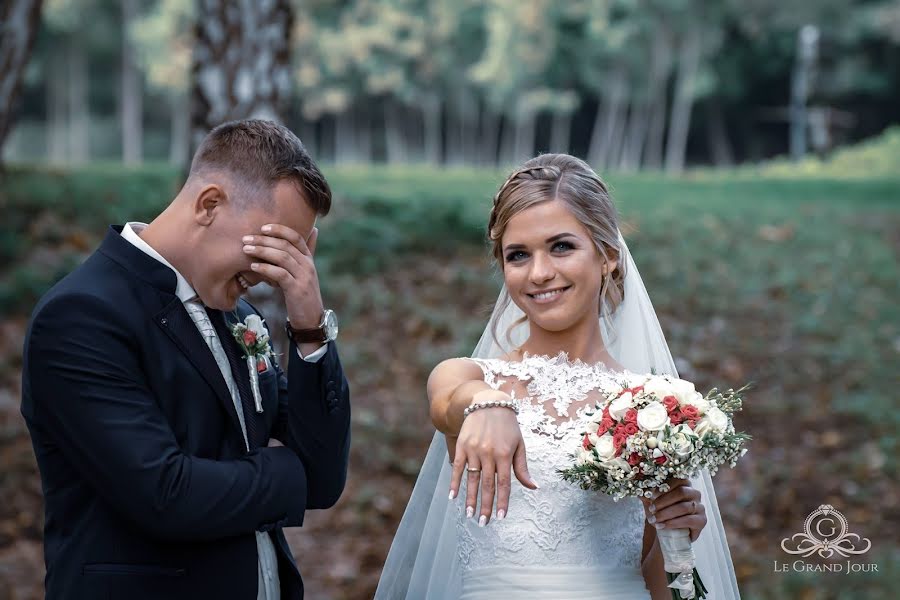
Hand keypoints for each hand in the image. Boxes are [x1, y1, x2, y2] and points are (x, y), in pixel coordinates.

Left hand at [242, 224, 323, 328]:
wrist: (312, 319)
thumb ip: (305, 253)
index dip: (279, 229)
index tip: (262, 227)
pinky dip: (265, 268)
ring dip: (262, 251)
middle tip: (246, 238)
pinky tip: (253, 267)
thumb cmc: (303, 294)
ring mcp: (304, 277)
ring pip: (283, 257)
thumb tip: (314, 231)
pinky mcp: (297, 289)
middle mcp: (308, 265)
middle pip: (286, 245)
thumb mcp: (305, 272)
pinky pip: (280, 274)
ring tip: (246, 249)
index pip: (296, 236)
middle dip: (264, 239)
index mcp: (309, 259)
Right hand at [449, 400, 537, 526]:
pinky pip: (457, 467)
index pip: (504, 483)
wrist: (488, 403)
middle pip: (487, 484)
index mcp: (505, 454)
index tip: (500, 517)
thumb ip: (522, 467)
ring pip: (472, 479)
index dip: (502, 501)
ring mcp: (473, 449)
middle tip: (484, 523)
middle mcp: (488, 453)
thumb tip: (534, 487)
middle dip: (486, 505)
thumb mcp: (519, 444)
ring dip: (470, 498)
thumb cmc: (508, 426)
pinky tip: (452, 496)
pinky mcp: (462, 445)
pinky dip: (454, 482)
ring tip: (470, 514)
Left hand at [641, 478, 706, 541]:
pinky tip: (662, 526)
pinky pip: (688, 520)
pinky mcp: (702, 521)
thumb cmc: (662, 513)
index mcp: (685, 484)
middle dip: (664, 501)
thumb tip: (637, 489)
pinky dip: (673, 523)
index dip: (664, 486)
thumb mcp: (652, 502)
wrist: (671, 533)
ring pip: (684, 507)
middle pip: (681, 492)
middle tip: (651, 509)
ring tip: (654, 520)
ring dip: (666, 513)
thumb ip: (647, 495)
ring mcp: (700, 507)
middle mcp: (695, 493)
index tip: (651, 494)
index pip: (678, 479)